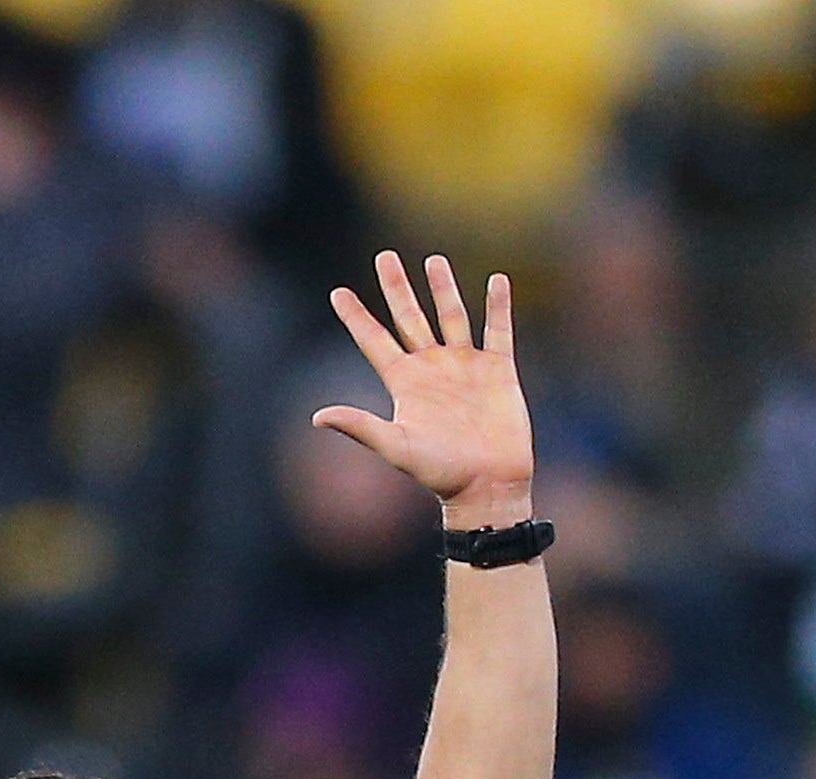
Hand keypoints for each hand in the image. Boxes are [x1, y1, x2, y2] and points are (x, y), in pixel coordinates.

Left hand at [313, 255, 537, 525]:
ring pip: (452, 316)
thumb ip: (360, 426)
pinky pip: (497, 330)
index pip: (374, 340)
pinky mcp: (498, 371)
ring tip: (433, 260)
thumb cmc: (440, 473)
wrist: (488, 486)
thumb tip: (318, 416)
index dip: (356, 317)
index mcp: (405, 382)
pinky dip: (498, 306)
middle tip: (384, 256)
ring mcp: (465, 367)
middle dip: (397, 288)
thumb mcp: (395, 447)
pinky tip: (496, 281)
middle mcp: (432, 368)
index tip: (338, 292)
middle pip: (409, 318)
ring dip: (442, 289)